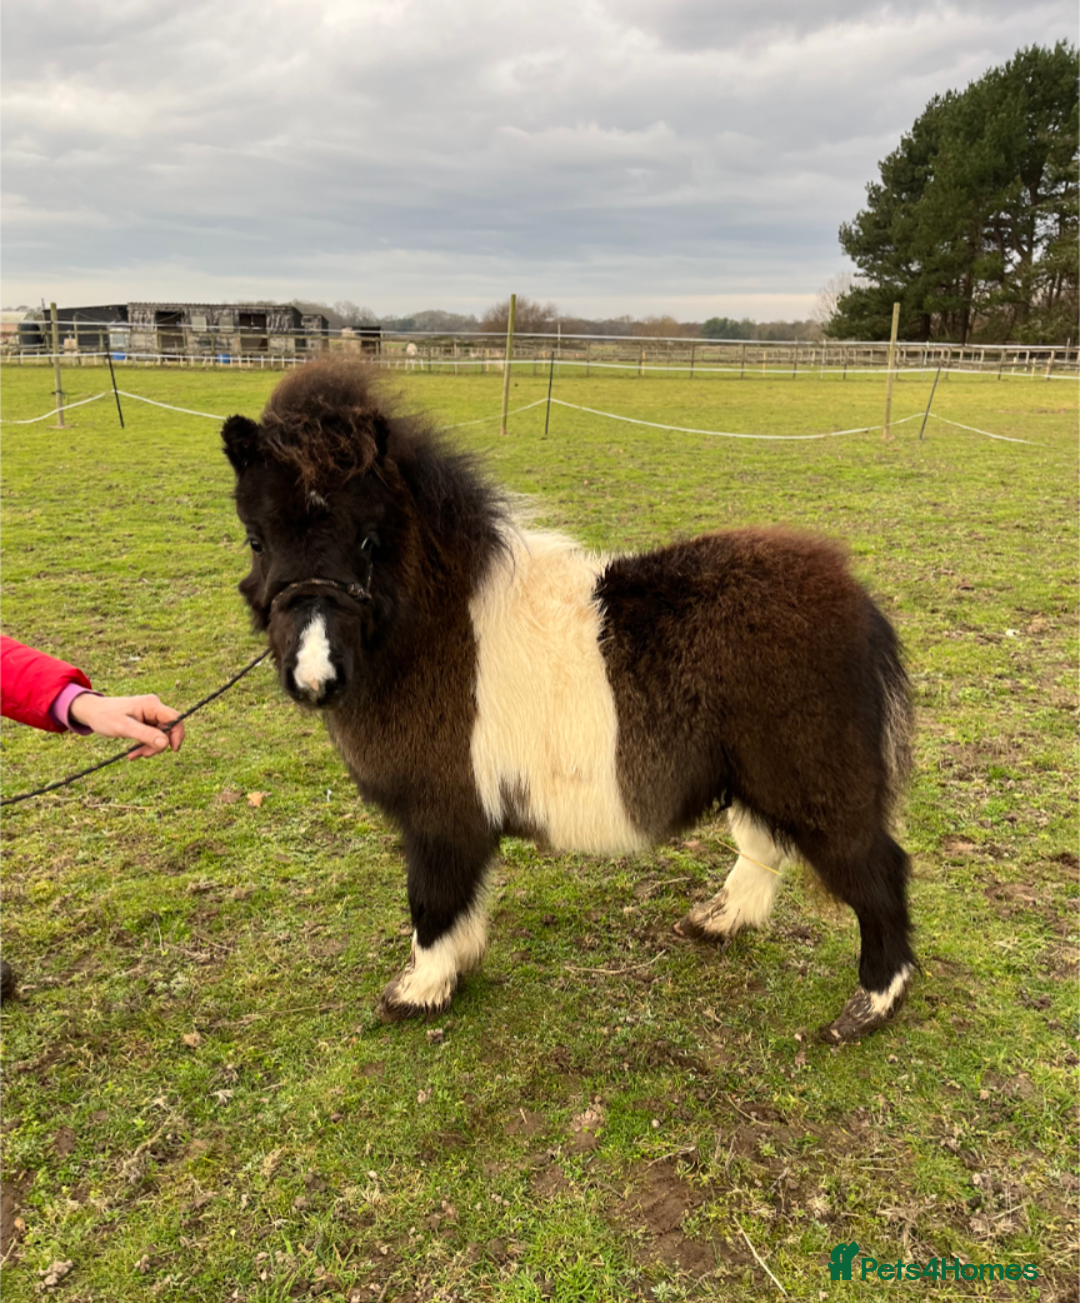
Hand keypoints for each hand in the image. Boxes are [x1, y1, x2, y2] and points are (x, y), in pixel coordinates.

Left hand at [68, 693, 184, 757]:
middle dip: (158, 745)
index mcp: (151, 705)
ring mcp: (150, 713)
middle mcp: (154, 707)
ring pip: (160, 734)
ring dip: (150, 747)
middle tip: (144, 755)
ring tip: (134, 755)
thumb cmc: (105, 717)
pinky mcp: (146, 719)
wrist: (92, 711)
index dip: (178, 734)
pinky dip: (145, 744)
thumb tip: (166, 743)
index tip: (173, 750)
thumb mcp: (124, 728)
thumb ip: (145, 735)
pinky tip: (134, 752)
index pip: (175, 718)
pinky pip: (152, 734)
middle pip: (168, 728)